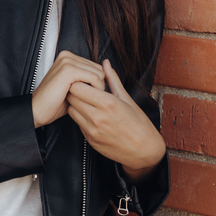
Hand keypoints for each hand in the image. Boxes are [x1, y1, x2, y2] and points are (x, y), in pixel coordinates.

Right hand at [31, 50, 105, 127]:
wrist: (37, 111)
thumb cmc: (55, 102)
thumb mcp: (75, 87)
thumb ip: (87, 78)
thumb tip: (107, 71)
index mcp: (68, 57)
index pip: (97, 67)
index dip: (97, 83)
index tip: (87, 95)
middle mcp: (67, 55)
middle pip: (100, 69)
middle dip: (97, 86)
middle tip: (85, 99)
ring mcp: (67, 61)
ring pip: (99, 73)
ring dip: (96, 90)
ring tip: (83, 99)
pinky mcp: (68, 70)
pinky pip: (95, 78)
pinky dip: (94, 90)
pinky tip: (83, 98)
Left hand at [67, 59, 165, 178]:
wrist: (144, 151)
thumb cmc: (139, 124)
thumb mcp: (128, 99)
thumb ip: (113, 80)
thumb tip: (105, 63)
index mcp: (108, 103)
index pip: (77, 86)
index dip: (80, 81)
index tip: (87, 82)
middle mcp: (98, 117)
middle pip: (71, 97)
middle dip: (75, 91)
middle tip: (84, 90)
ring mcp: (92, 130)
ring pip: (71, 110)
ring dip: (76, 104)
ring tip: (87, 103)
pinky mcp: (90, 139)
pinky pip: (77, 123)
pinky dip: (81, 117)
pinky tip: (91, 115)